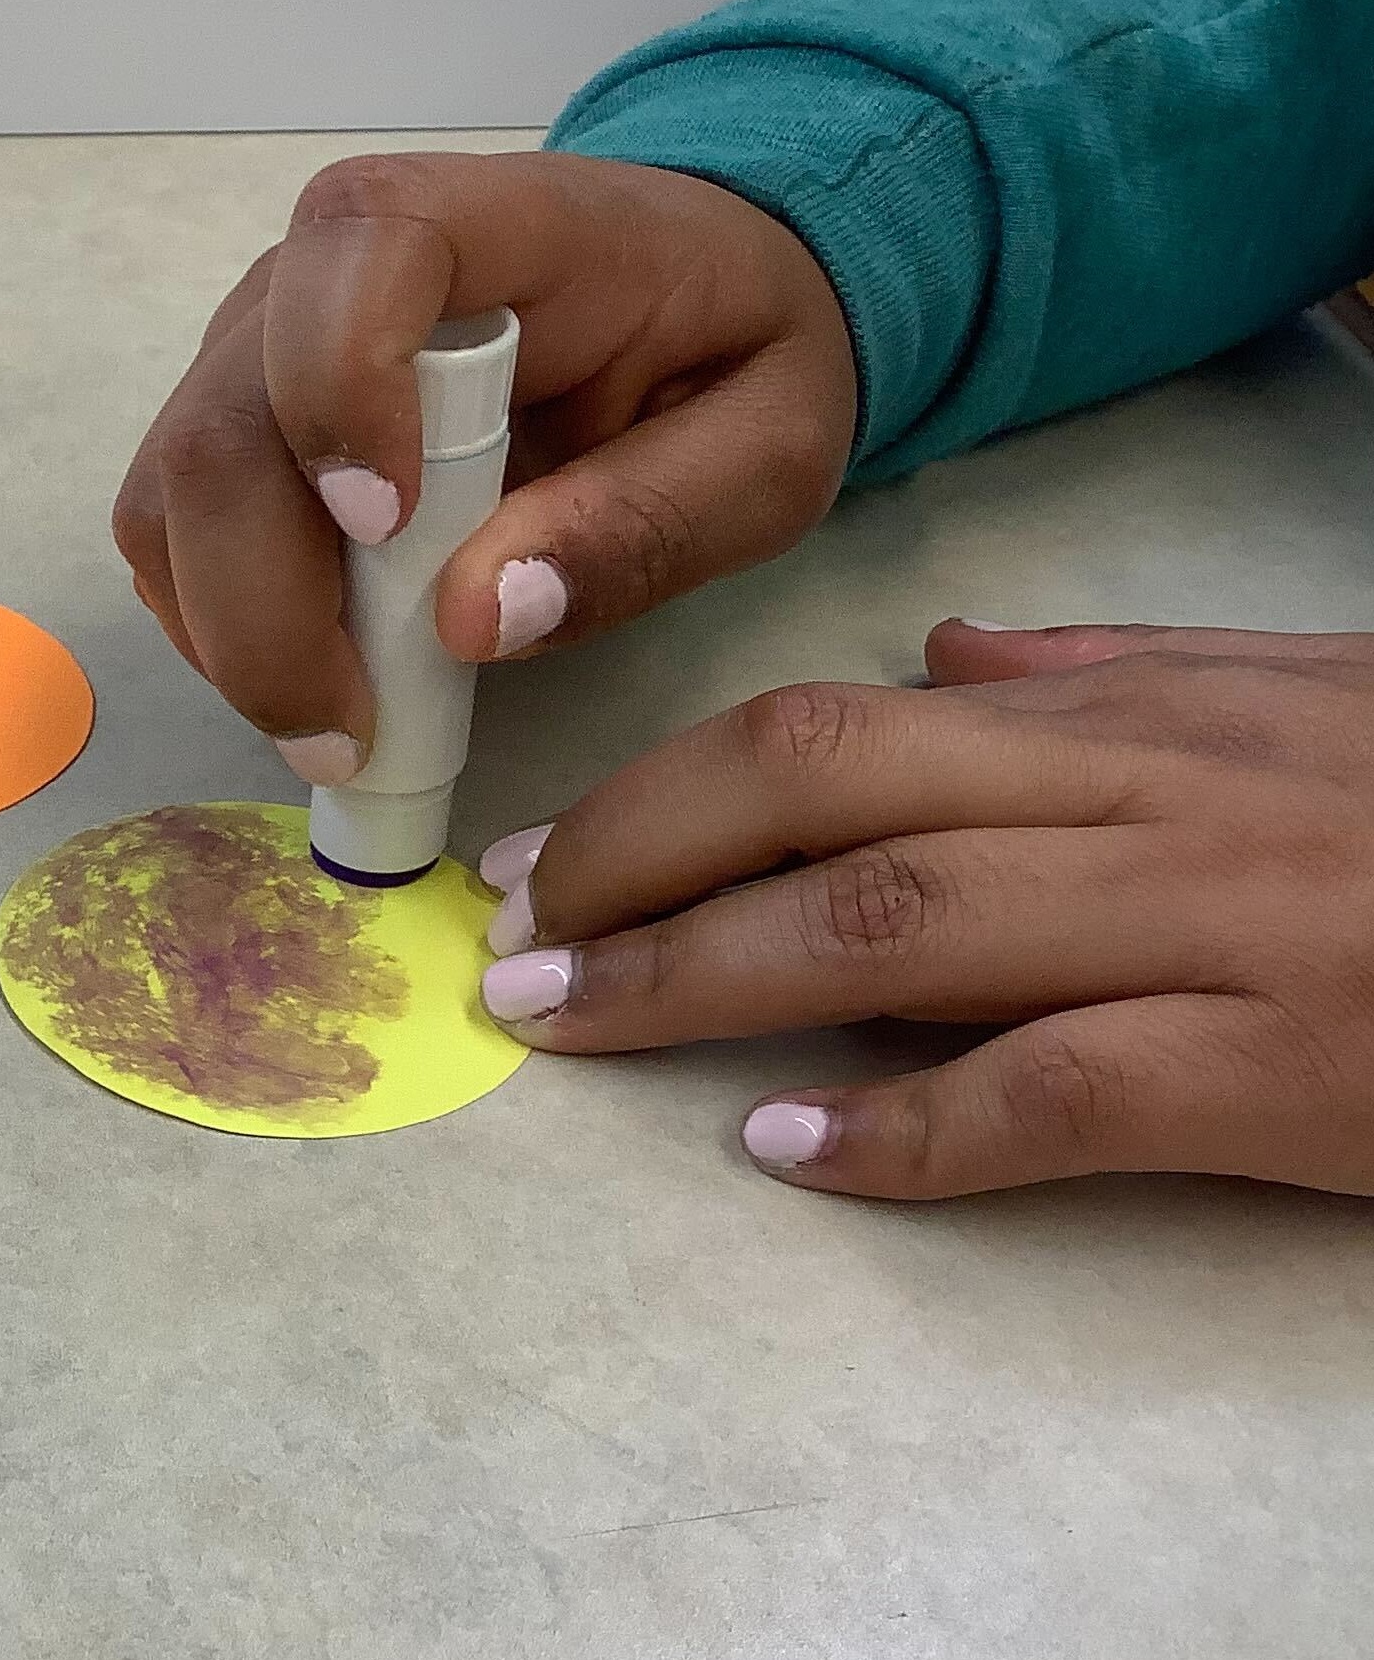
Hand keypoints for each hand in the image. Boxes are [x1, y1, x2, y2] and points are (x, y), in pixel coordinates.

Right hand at [112, 151, 855, 780]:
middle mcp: (325, 268)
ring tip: (345, 721)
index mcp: (490, 223)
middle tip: (355, 735)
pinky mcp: (228, 418)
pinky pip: (170, 531)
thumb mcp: (767, 449)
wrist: (684, 296)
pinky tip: (314, 670)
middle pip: (225, 423)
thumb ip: (648, 523)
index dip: (339, 389)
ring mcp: (257, 343)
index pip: (358, 250)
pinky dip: (218, 623)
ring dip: (233, 633)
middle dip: (264, 607)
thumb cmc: (724, 352)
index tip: (389, 533)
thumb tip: (477, 618)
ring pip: (173, 492)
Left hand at [474, 621, 1373, 1197]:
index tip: (548, 856)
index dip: (664, 788)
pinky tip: (791, 1150)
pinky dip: (907, 1128)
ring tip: (577, 1024)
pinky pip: (1055, 1094)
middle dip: (636, 864)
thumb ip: (1120, 674)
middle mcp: (1149, 797)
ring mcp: (1214, 925)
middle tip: (511, 943)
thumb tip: (946, 656)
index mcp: (1137, 714)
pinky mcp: (1282, 1068)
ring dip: (704, 979)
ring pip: (899, 927)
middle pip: (827, 798)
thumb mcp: (1304, 695)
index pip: (837, 722)